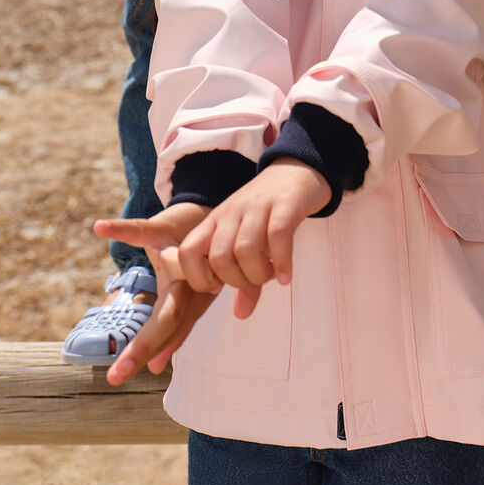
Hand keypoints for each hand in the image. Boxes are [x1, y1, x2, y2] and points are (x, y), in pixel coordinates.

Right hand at [94, 201, 211, 382]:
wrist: (204, 219)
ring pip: (178, 265)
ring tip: (141, 276)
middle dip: (146, 343)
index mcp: (195, 301)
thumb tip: (157, 369)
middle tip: (117, 371)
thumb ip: (174, 333)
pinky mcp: (164, 229)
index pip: (171, 333)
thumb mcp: (186, 301)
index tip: (116, 377)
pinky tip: (101, 228)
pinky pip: (144, 230)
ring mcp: (179, 253)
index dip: (145, 354)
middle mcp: (192, 281)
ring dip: (173, 264)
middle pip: (172, 315)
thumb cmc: (193, 269)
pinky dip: (123, 230)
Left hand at [166, 160, 329, 311]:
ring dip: (260, 273)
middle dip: (238, 280)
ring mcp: (257, 207)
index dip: (199, 277)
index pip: (188, 252)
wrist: (295, 170)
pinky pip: (278, 237)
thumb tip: (242, 314)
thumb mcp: (247, 240)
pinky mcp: (284, 205)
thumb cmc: (267, 212)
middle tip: (255, 279)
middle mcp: (231, 213)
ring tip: (272, 275)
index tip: (221, 285)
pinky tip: (286, 276)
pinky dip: (281, 263)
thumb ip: (243, 278)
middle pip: (220, 257)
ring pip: (246, 249)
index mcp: (215, 222)